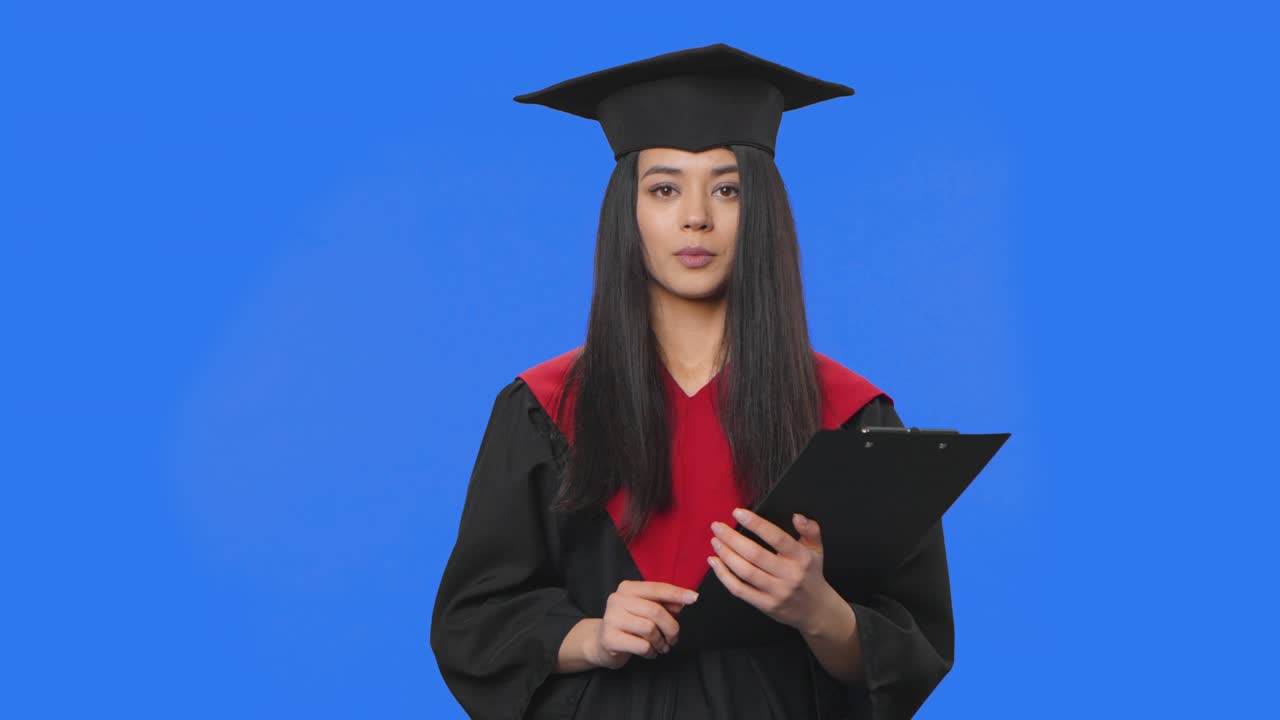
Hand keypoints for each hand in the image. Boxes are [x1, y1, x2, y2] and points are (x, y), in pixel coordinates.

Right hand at [585, 580, 698, 668]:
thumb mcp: (646, 611)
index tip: (694, 598)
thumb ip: (664, 605)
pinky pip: (642, 645)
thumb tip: (683, 602)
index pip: (656, 588)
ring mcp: (611, 618)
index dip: (677, 593)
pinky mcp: (610, 638)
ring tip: (660, 646)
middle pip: (655, 611)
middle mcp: (617, 599)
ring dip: (661, 641)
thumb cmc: (629, 625)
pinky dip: (651, 651)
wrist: (601, 643)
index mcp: (627, 588)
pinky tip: (649, 652)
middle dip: (671, 627)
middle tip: (674, 639)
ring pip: (649, 629)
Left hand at [707, 508, 843, 635]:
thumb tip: (797, 516)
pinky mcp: (766, 605)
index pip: (777, 538)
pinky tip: (715, 562)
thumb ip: (810, 530)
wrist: (816, 610)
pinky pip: (740, 590)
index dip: (756, 524)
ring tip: (715, 541)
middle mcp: (789, 575)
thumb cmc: (811, 575)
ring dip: (726, 555)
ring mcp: (777, 592)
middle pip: (755, 555)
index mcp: (801, 558)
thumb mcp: (817, 550)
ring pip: (745, 572)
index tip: (738, 513)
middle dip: (732, 539)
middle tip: (717, 527)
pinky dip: (724, 575)